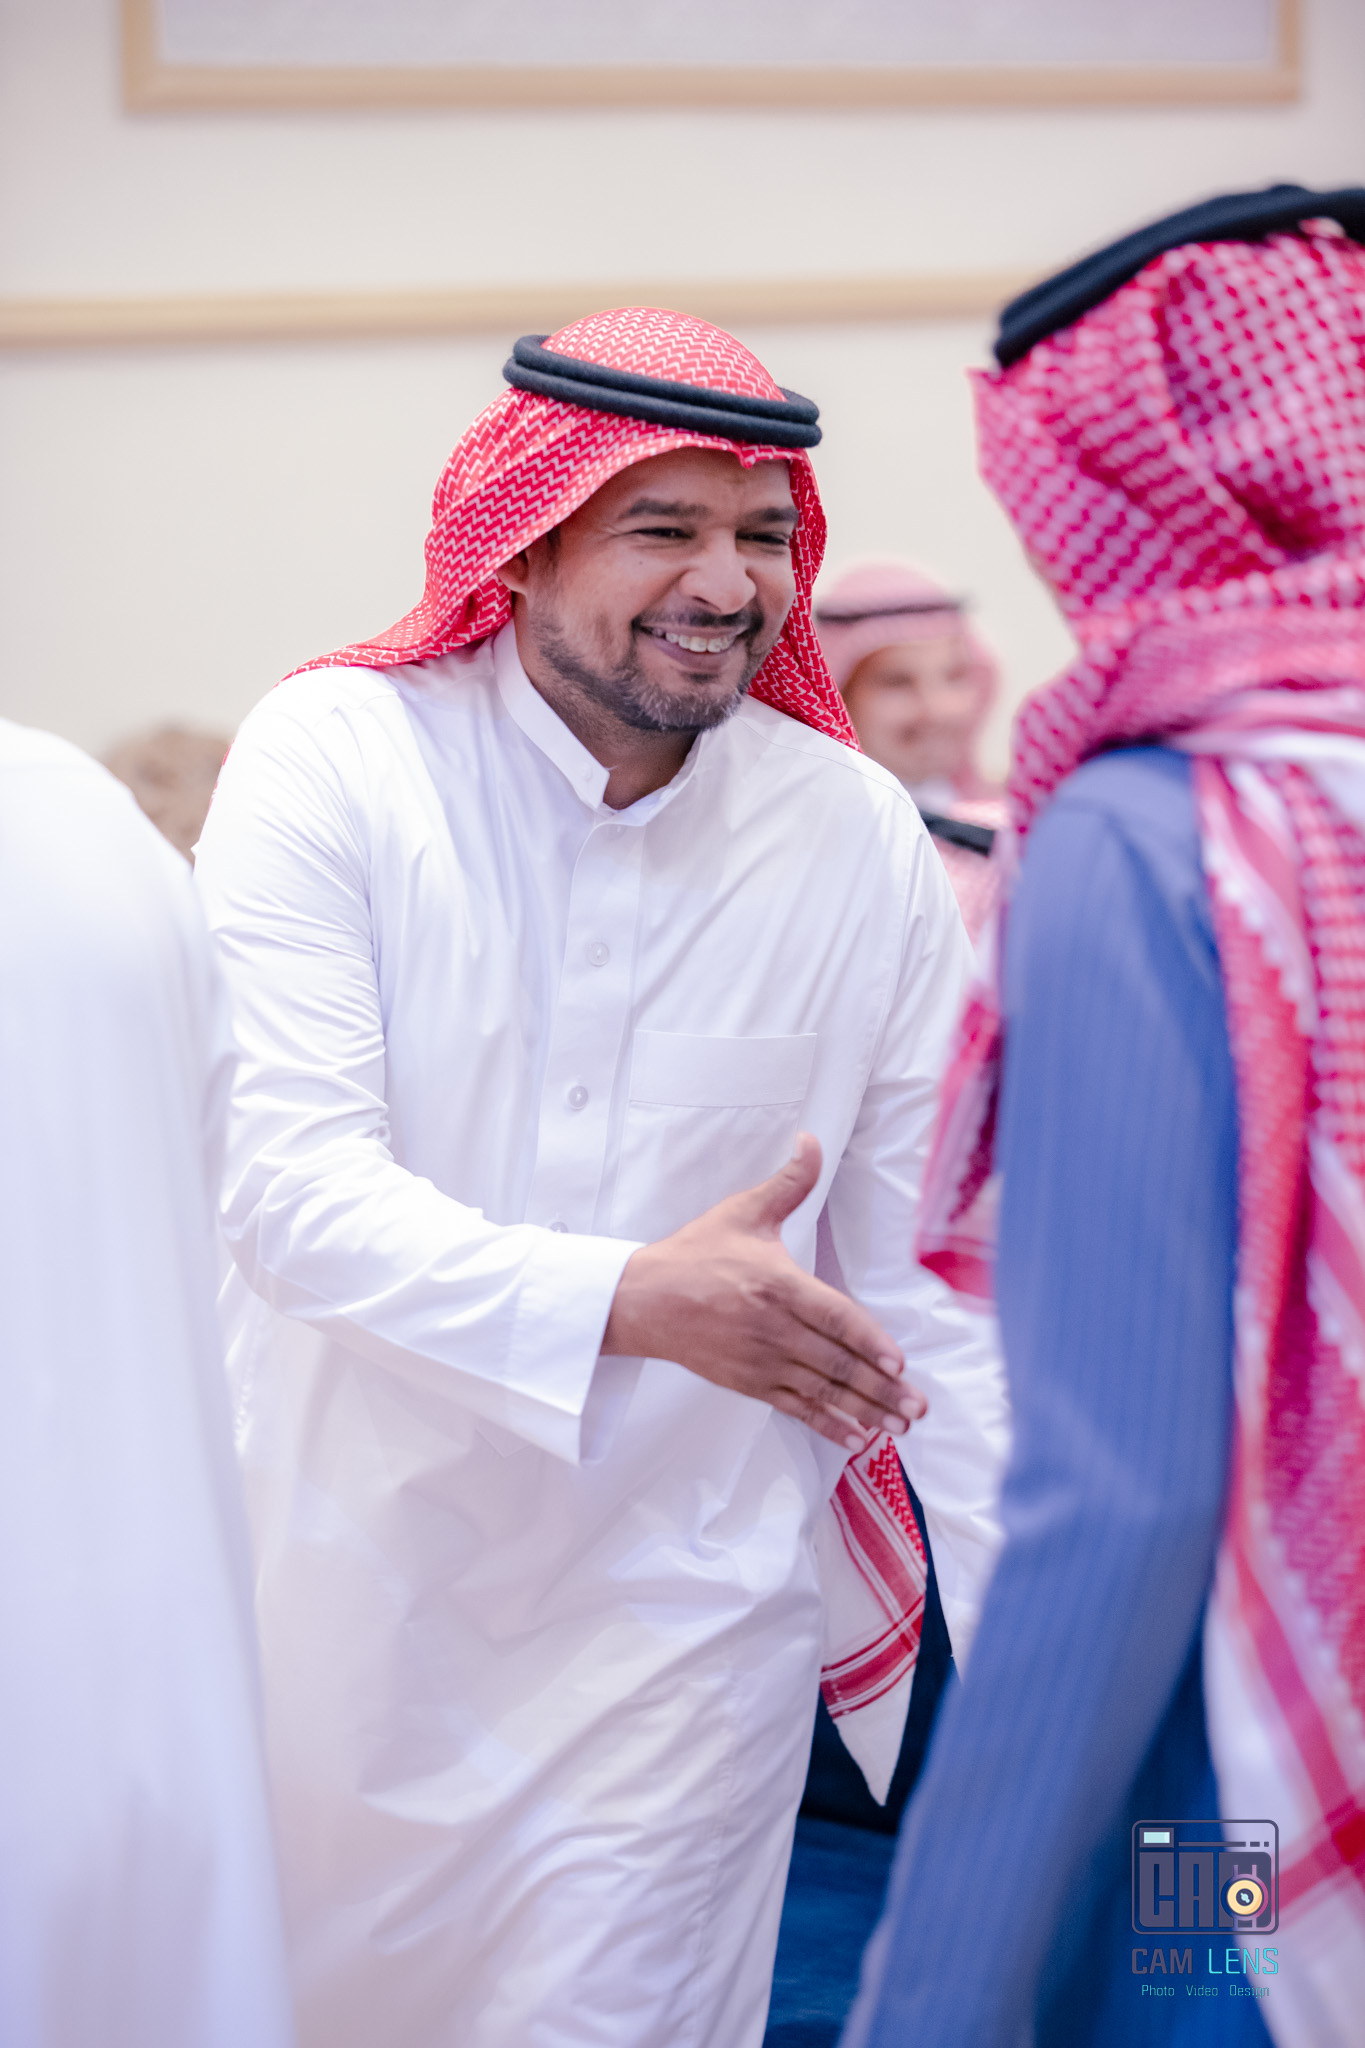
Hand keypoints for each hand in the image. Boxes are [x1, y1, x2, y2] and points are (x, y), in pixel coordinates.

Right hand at [600, 1133, 926, 1449]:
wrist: (643, 1300)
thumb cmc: (694, 1255)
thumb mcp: (742, 1211)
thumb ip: (788, 1183)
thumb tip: (811, 1142)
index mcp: (777, 1285)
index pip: (834, 1318)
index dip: (868, 1342)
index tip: (897, 1363)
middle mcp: (771, 1328)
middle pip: (835, 1363)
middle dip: (881, 1388)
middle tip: (917, 1407)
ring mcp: (760, 1361)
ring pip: (821, 1390)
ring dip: (865, 1411)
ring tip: (899, 1426)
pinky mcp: (748, 1383)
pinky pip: (795, 1407)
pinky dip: (827, 1424)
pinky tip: (856, 1437)